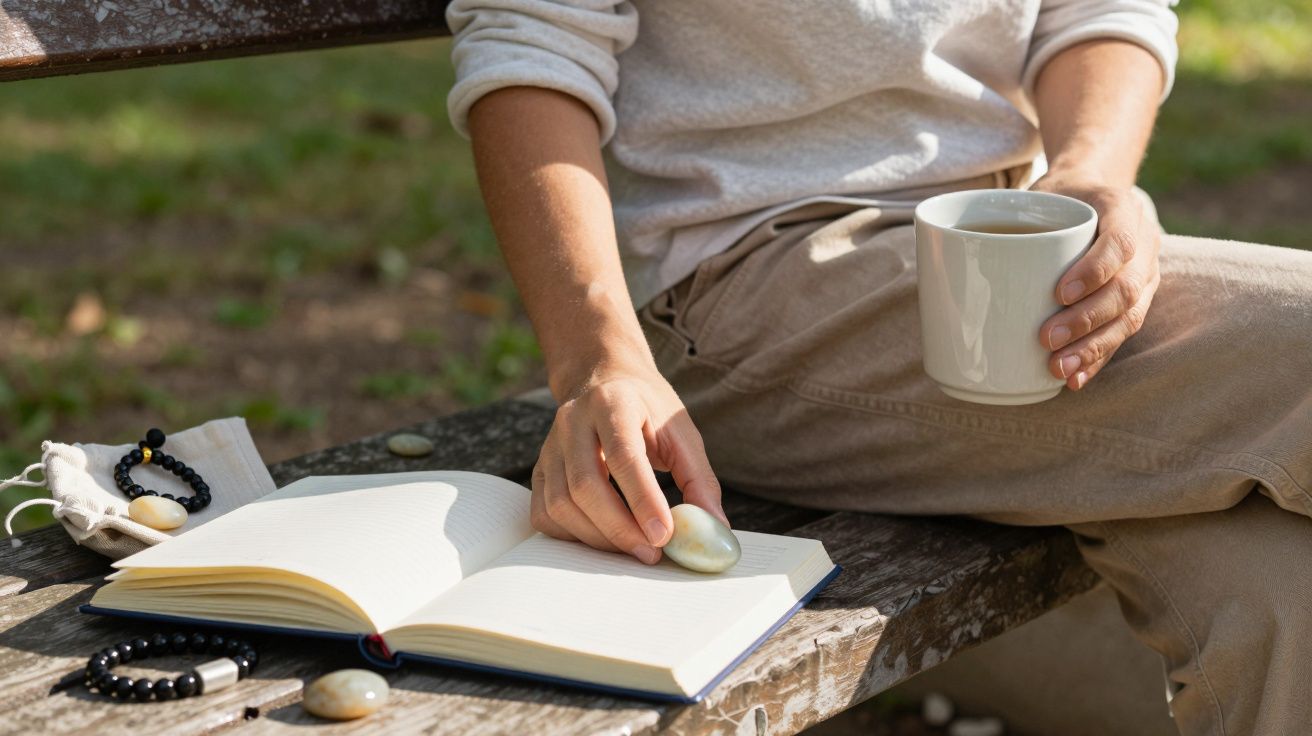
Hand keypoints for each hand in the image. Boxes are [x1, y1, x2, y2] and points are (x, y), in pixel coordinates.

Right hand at [531, 362, 725, 563]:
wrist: (602, 380)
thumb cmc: (647, 409)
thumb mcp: (680, 431)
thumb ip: (699, 479)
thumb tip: (715, 527)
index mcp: (612, 402)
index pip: (623, 456)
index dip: (643, 500)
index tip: (664, 535)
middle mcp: (572, 420)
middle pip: (585, 484)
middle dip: (619, 528)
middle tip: (651, 552)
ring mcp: (549, 445)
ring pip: (560, 503)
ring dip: (598, 537)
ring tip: (634, 548)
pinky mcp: (540, 468)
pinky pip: (544, 513)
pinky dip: (572, 536)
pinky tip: (603, 538)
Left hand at [1030, 177, 1160, 389]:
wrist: (1086, 196)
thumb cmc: (1054, 199)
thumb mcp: (1037, 192)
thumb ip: (1012, 214)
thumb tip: (943, 247)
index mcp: (1121, 209)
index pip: (1119, 243)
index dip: (1094, 271)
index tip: (1059, 293)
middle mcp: (1144, 244)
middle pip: (1126, 289)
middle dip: (1086, 319)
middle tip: (1047, 338)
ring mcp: (1145, 275)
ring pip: (1129, 318)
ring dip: (1093, 347)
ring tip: (1059, 368)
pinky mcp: (1136, 303)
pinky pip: (1121, 335)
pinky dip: (1097, 360)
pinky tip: (1074, 379)